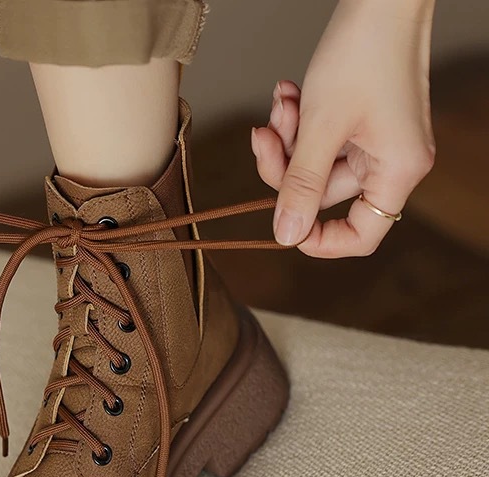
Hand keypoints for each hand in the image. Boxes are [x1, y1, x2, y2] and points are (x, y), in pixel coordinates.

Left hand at [251, 0, 435, 257]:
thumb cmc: (364, 50)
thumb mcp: (321, 127)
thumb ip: (301, 186)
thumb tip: (286, 236)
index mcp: (398, 171)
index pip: (361, 236)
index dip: (320, 239)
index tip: (282, 225)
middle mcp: (391, 161)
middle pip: (324, 195)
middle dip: (286, 165)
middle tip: (264, 135)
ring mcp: (376, 141)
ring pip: (314, 164)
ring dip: (288, 137)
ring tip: (282, 103)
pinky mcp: (360, 122)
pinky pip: (319, 139)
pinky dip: (299, 121)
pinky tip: (288, 93)